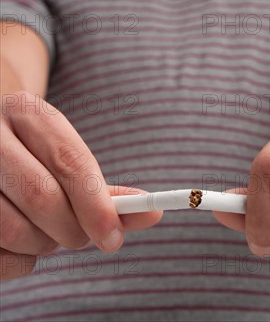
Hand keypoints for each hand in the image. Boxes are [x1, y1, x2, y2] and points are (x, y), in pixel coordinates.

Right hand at [0, 91, 162, 280]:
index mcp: (25, 111)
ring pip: (12, 228)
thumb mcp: (64, 152)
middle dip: (73, 229)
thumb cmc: (35, 153)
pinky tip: (25, 242)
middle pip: (40, 196)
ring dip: (44, 245)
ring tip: (52, 232)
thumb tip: (152, 214)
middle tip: (86, 238)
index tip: (114, 236)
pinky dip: (21, 260)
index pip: (68, 160)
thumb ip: (104, 188)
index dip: (95, 204)